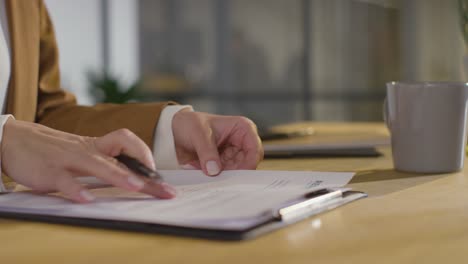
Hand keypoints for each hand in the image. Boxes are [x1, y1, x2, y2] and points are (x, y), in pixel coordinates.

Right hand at [1, 119, 175, 202]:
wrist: (14, 140)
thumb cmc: (54, 150)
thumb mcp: (82, 153)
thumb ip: (105, 162)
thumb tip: (133, 177)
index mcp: (96, 146)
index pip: (126, 142)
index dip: (144, 153)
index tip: (158, 175)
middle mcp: (86, 151)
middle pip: (120, 158)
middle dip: (145, 174)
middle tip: (164, 189)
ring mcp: (68, 160)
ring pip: (97, 165)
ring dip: (118, 176)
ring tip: (136, 187)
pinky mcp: (50, 172)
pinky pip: (65, 181)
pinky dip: (76, 190)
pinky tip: (87, 199)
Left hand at [172, 111, 263, 174]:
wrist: (175, 132)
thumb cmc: (190, 124)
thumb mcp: (198, 133)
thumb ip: (207, 152)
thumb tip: (214, 170)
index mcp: (243, 128)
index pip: (255, 149)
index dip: (249, 163)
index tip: (237, 174)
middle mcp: (241, 142)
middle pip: (247, 164)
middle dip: (233, 172)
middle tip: (217, 177)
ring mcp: (233, 155)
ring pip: (236, 172)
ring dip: (221, 175)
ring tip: (204, 170)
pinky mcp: (224, 165)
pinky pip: (225, 176)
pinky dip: (214, 177)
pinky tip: (201, 171)